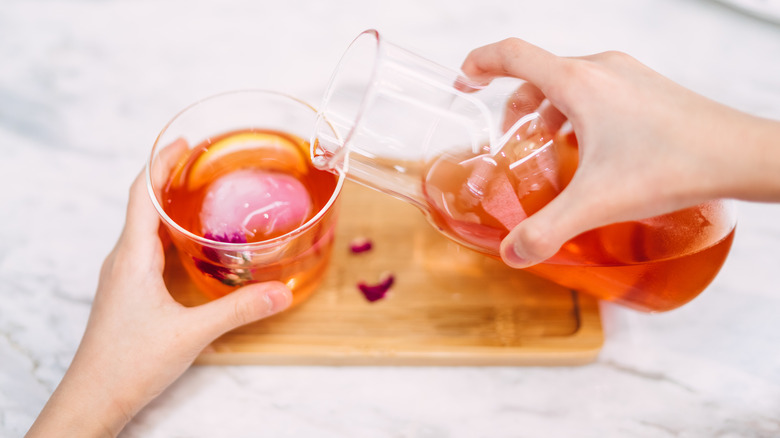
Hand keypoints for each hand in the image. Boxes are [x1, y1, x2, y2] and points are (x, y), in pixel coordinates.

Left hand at [28, 140, 292, 436]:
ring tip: (203, 197)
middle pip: (142, 204)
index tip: (185, 143)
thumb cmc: (130, 362)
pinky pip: (146, 249)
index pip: (141, 193)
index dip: (161, 162)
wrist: (95, 397)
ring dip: (169, 206)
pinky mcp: (126, 291)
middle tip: (205, 165)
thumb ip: (239, 309)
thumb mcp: (192, 333)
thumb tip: (281, 293)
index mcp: (132, 256)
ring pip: (144, 227)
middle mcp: (122, 259)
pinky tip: (192, 246)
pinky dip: (168, 234)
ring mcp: (122, 275)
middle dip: (170, 178)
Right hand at [461, 38, 779, 267]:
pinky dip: (579, 113)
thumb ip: (546, 229)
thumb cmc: (671, 165)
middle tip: (512, 142)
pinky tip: (592, 151)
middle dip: (516, 107)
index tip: (463, 83)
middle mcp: (601, 70)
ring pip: (570, 82)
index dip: (478, 64)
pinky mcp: (647, 89)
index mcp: (578, 83)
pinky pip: (598, 91)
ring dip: (549, 111)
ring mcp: (628, 76)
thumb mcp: (596, 202)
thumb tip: (512, 253)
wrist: (739, 156)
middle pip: (539, 73)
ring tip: (550, 150)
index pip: (512, 55)